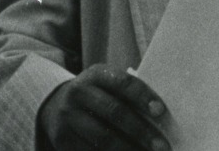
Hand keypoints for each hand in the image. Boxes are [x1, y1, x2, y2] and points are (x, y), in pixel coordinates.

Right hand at [36, 64, 170, 150]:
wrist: (57, 107)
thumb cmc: (98, 97)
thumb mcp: (107, 87)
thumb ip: (128, 97)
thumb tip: (159, 119)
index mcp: (95, 74)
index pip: (122, 83)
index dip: (142, 96)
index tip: (161, 112)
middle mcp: (78, 92)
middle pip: (114, 112)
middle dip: (141, 131)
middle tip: (162, 146)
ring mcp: (67, 117)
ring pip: (104, 138)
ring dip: (130, 149)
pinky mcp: (62, 139)